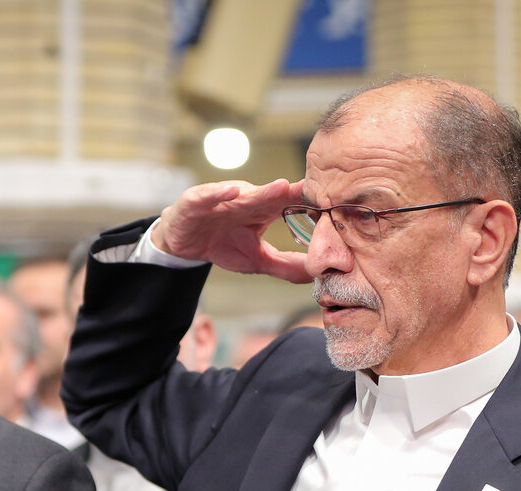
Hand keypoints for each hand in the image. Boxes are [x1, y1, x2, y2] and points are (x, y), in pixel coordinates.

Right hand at [152, 179, 311, 282]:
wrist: (183, 242)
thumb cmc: (222, 245)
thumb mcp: (256, 260)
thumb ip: (285, 265)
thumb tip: (316, 274)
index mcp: (264, 211)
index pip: (291, 203)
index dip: (311, 203)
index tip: (337, 205)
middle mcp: (247, 200)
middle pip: (273, 196)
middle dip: (295, 192)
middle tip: (318, 190)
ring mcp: (222, 198)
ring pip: (245, 194)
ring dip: (263, 191)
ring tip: (282, 187)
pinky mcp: (197, 200)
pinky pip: (209, 195)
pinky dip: (219, 193)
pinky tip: (232, 193)